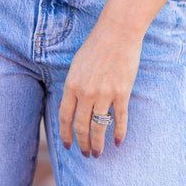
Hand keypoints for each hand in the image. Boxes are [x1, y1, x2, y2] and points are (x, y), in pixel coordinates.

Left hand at [58, 20, 142, 157]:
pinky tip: (118, 142)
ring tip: (98, 153)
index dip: (66, 135)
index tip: (68, 146)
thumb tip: (63, 109)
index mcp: (72, 84)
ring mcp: (104, 94)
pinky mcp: (122, 93)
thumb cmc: (96, 46)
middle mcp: (86, 92)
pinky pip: (120, 120)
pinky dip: (119, 134)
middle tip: (86, 154)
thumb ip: (71, 88)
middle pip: (81, 126)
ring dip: (98, 144)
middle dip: (83, 144)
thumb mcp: (76, 66)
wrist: (118, 31)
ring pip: (99, 128)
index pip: (65, 118)